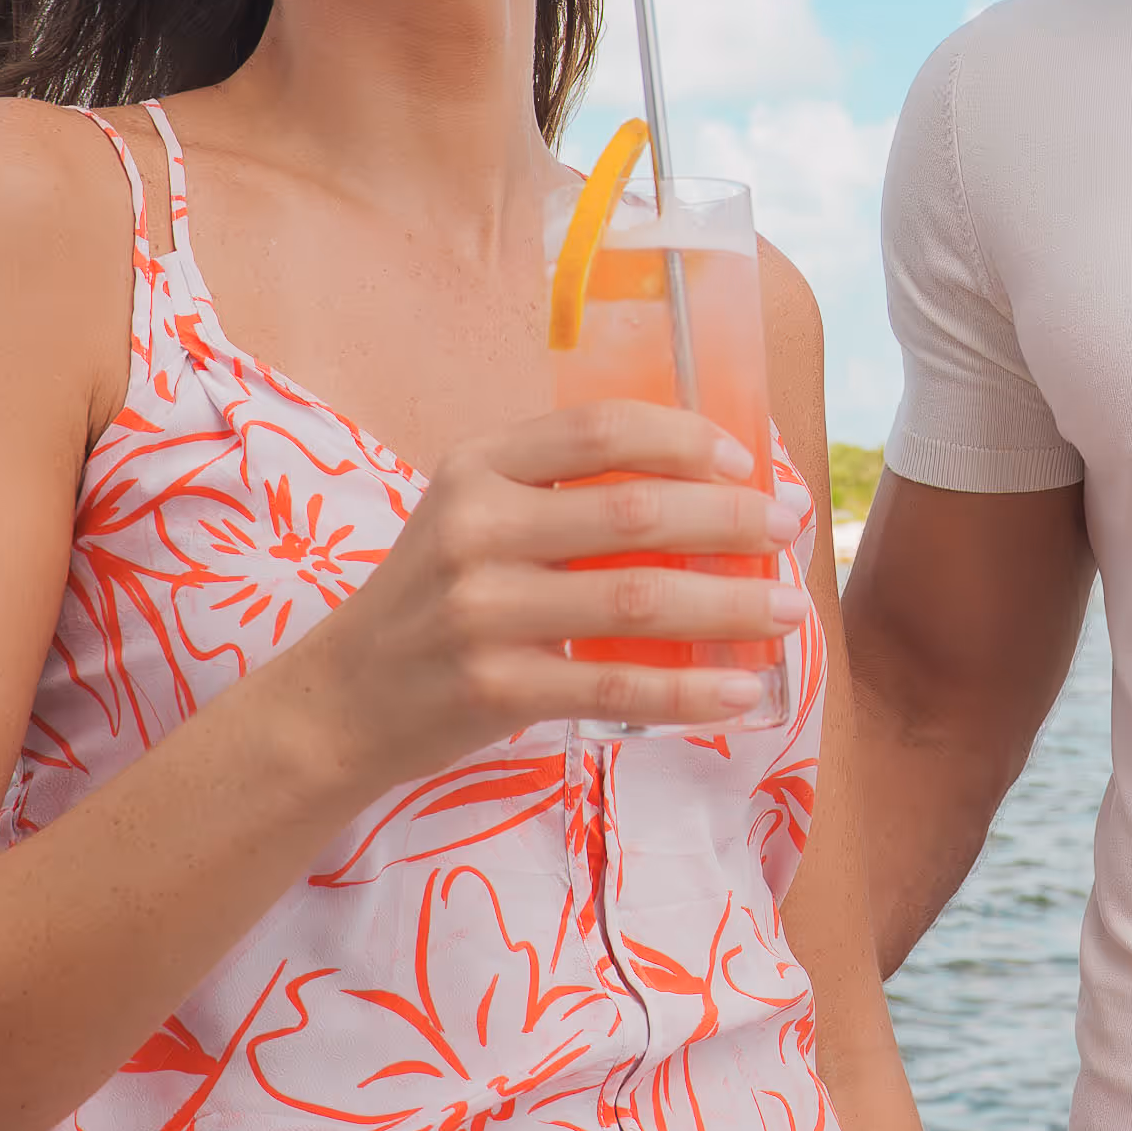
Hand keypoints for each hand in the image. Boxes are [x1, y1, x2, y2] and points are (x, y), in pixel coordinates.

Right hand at [259, 400, 807, 790]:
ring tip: (786, 610)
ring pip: (638, 598)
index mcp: (477, 467)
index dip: (684, 439)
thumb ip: (559, 495)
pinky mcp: (494, 687)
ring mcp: (481, 610)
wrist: (340, 701)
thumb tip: (702, 489)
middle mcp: (476, 528)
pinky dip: (690, 692)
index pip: (599, 429)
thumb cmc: (432, 600)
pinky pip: (617, 683)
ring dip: (729, 605)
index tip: (745, 462)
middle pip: (634, 511)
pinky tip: (740, 691)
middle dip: (731, 518)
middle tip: (791, 529)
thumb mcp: (473, 518)